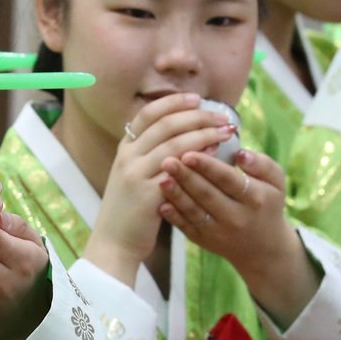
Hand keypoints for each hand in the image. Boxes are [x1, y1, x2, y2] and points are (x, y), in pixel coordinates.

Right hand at [87, 93, 234, 283]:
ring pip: (174, 144)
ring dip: (204, 134)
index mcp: (125, 149)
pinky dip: (198, 159)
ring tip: (226, 132)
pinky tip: (215, 156)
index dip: (173, 103)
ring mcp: (135, 174)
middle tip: (221, 116)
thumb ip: (153, 154)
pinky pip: (178, 171)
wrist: (114, 242)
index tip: (196, 98)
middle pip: (165, 124)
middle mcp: (128, 157)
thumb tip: (188, 136)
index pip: (148, 114)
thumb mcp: (134, 175)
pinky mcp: (147, 194)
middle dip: (197, 116)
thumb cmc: (131, 209)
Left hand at [157, 150, 319, 325]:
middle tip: (167, 160)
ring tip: (161, 178)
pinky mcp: (203, 240)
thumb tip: (241, 153)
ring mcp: (218, 231)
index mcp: (254, 198)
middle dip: (185, 177)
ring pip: (193, 211)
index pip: (227, 179)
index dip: (208, 167)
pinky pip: (185, 226)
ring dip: (175, 195)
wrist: (263, 247)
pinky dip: (173, 216)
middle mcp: (236, 217)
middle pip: (206, 194)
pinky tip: (160, 203)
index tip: (189, 153)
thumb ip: (262, 164)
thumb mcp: (276, 183)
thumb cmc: (267, 204)